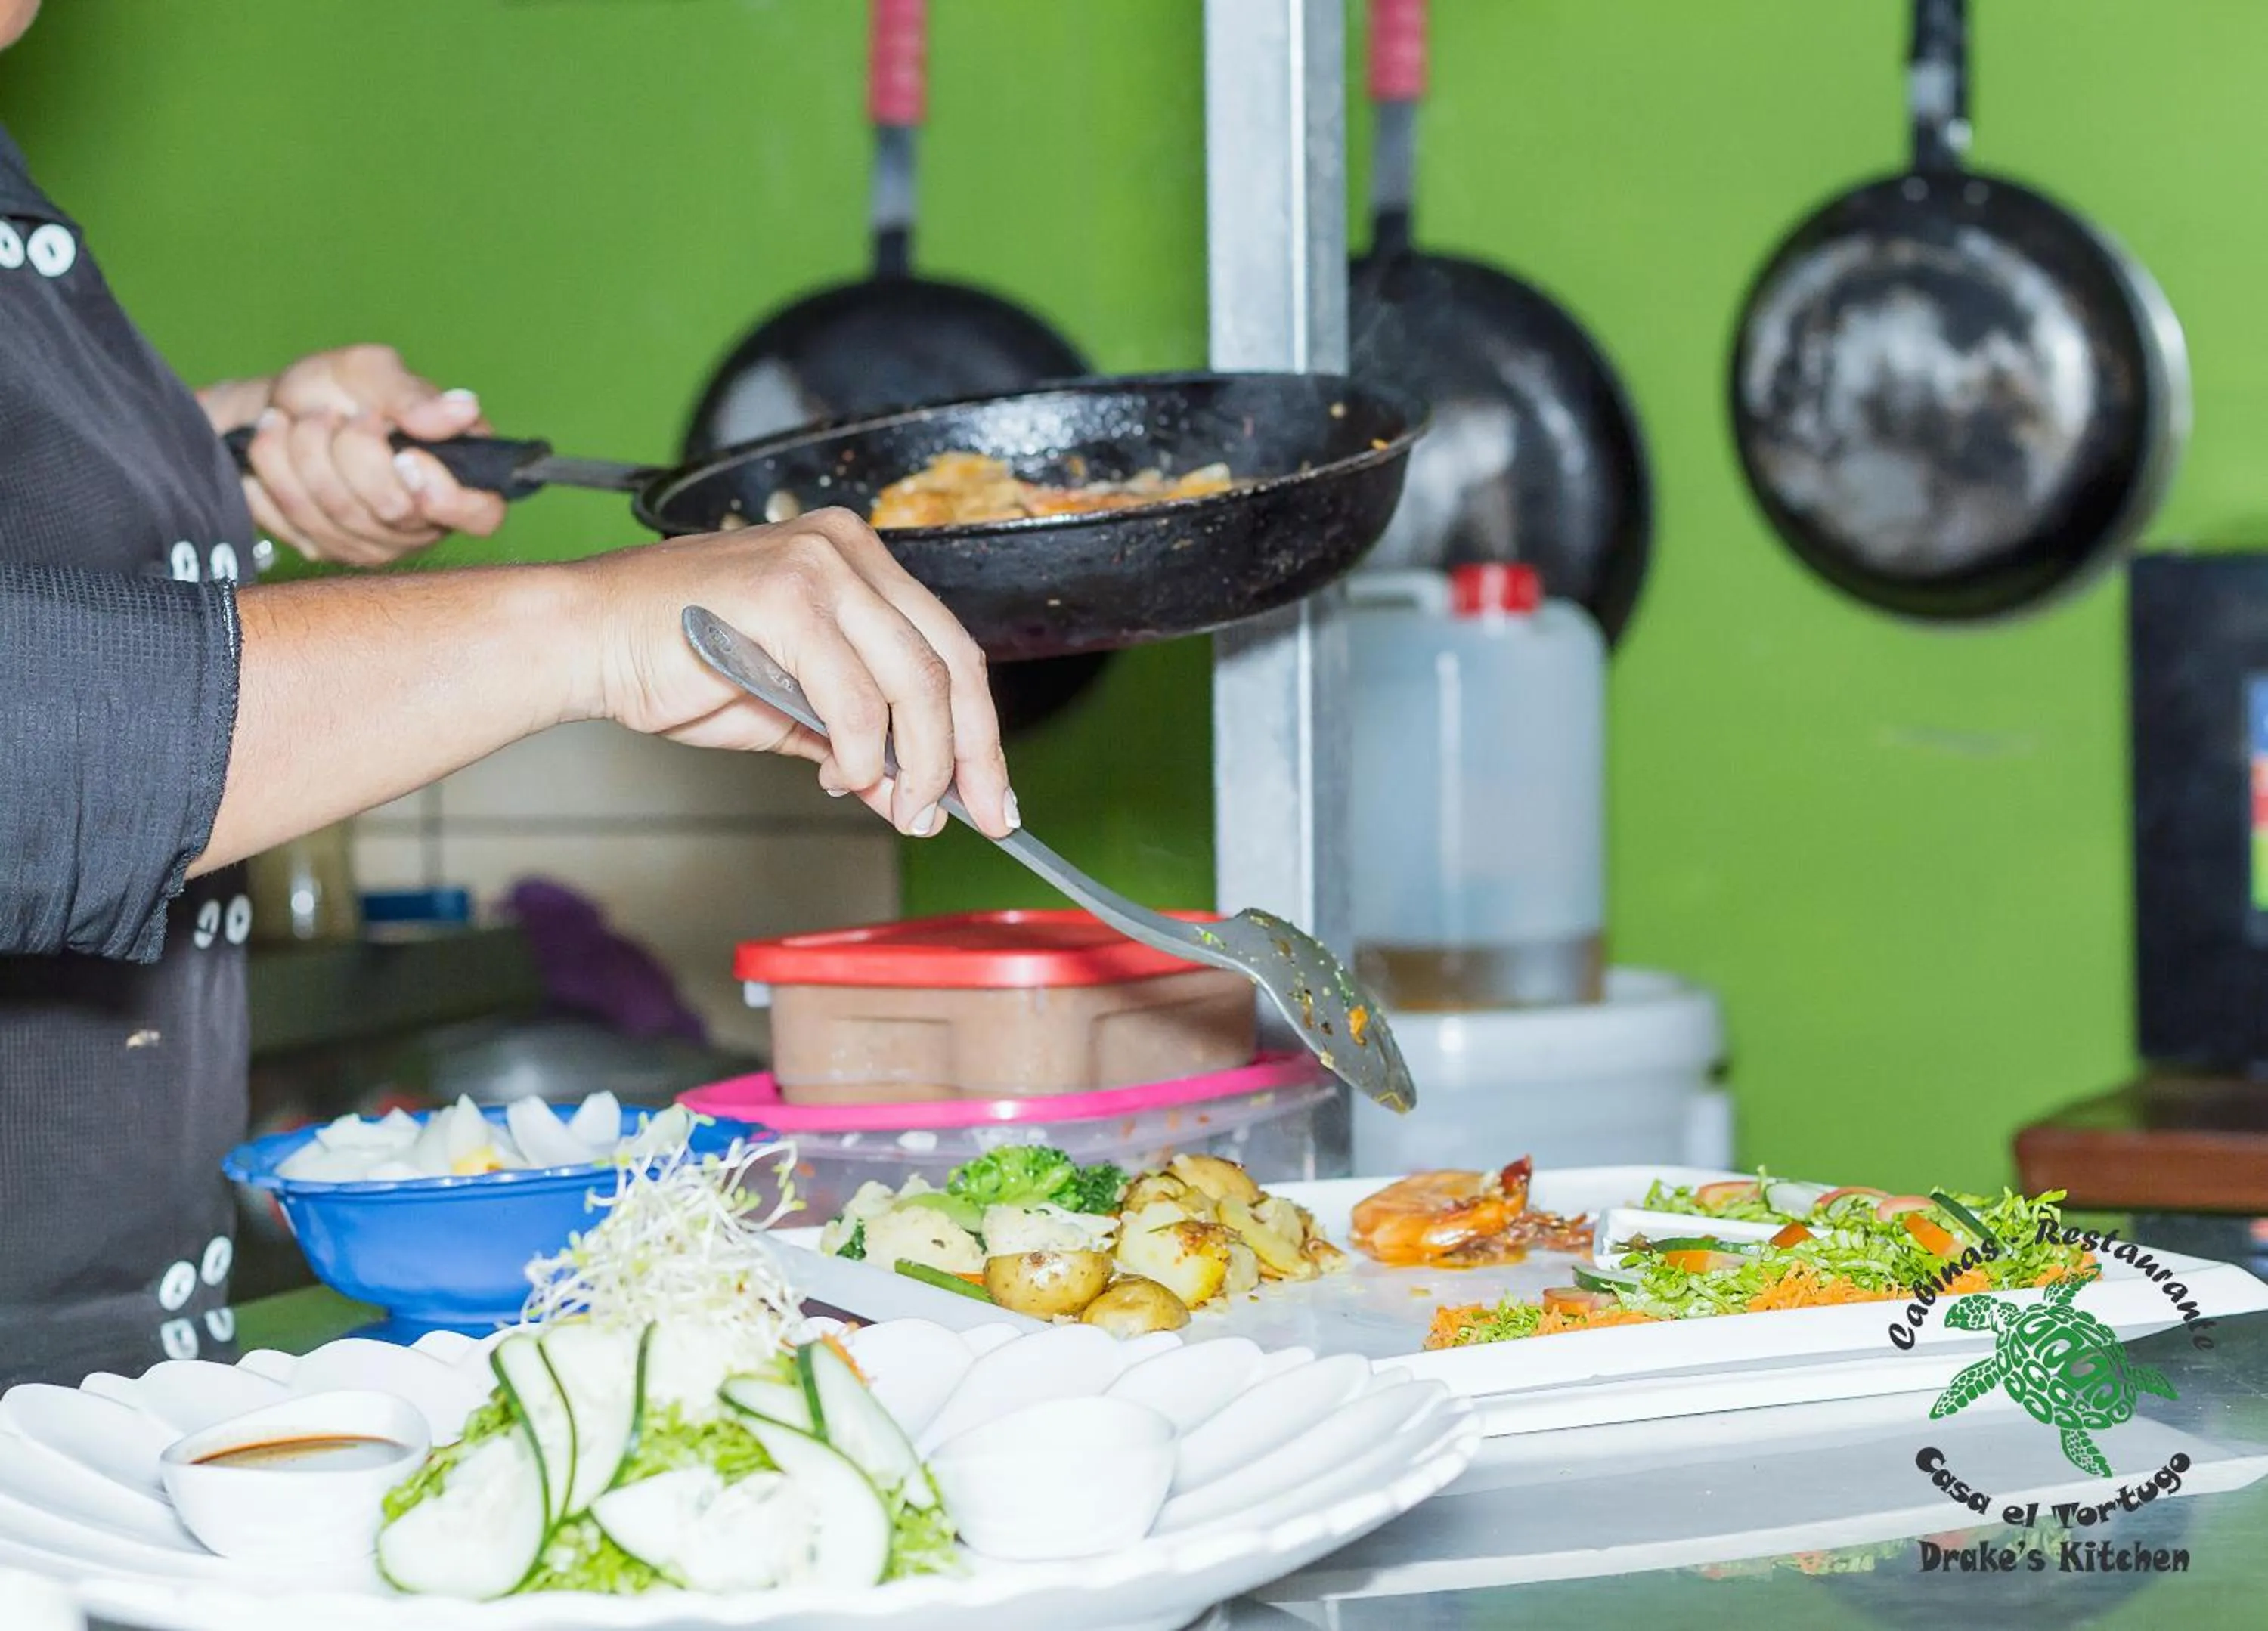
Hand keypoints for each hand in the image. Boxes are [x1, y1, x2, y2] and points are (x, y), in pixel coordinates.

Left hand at [231, 345, 508, 564]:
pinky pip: (293, 522)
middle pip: (393, 510)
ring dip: (299, 454)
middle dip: (346, 449)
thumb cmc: (337, 389)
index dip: (444, 495)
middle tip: (330, 415)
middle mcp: (423, 520)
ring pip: (335, 515)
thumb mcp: (372, 371)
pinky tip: (276, 450)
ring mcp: (375, 543)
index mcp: (457, 475)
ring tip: (294, 422)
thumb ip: (414, 394)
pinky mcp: (327, 551)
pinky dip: (271, 475)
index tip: (406, 455)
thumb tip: (465, 409)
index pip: (481, 515)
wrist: (278, 407)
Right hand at [567, 507, 1016, 837]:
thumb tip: (911, 794)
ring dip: (919, 762)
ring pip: (914, 681)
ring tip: (904, 809)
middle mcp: (848, 551)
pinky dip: (861, 751)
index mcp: (859, 562)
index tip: (995, 792)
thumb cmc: (674, 661)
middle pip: (950, 663)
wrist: (587, 639)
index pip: (949, 649)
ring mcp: (818, 567)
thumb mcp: (789, 707)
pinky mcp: (785, 598)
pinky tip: (843, 776)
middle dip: (973, 755)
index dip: (980, 730)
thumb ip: (856, 741)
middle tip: (985, 816)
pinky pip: (854, 695)